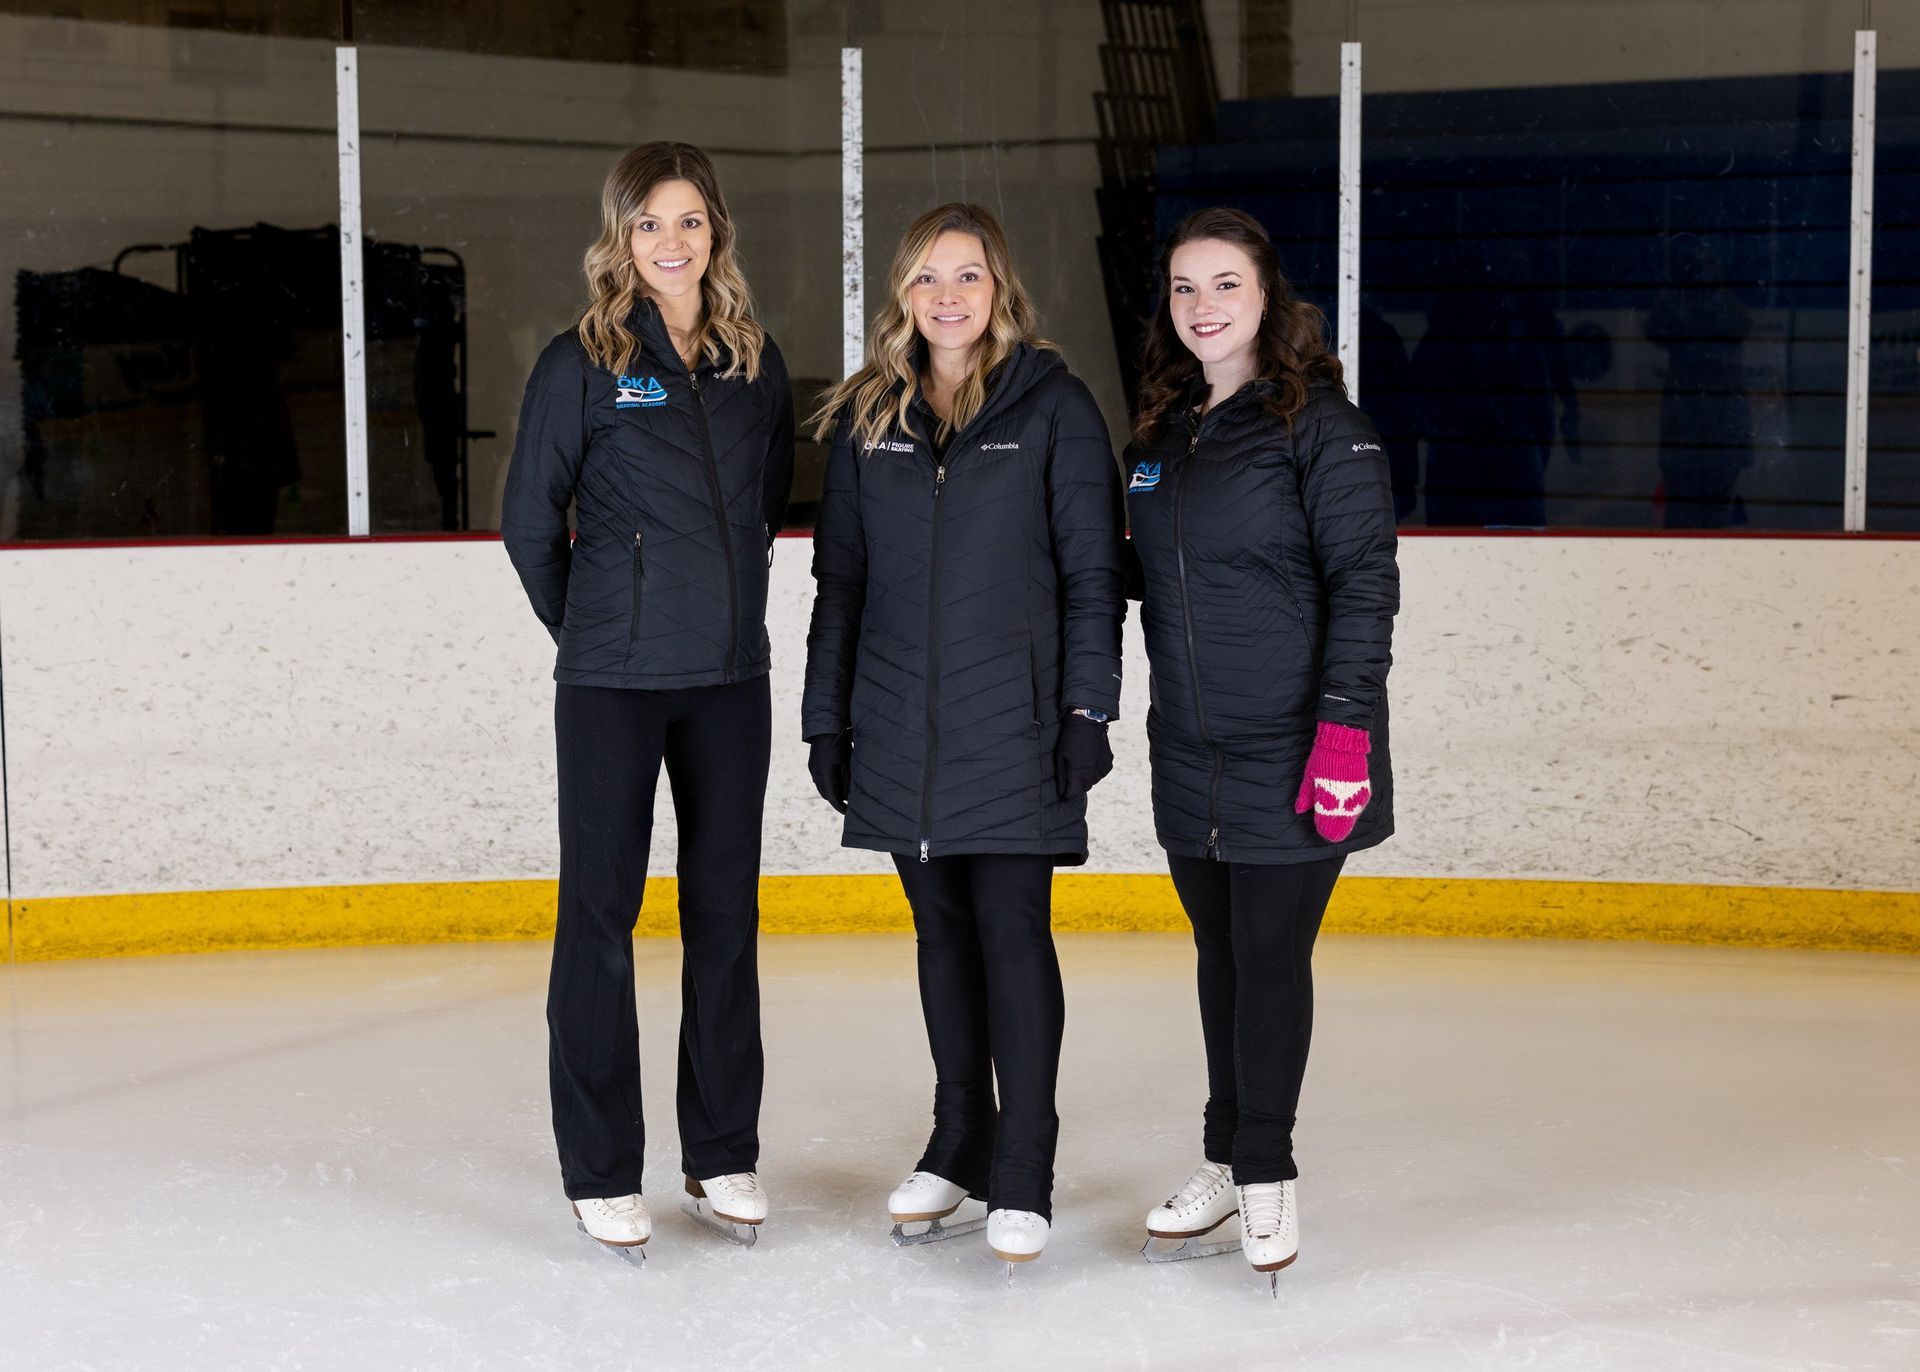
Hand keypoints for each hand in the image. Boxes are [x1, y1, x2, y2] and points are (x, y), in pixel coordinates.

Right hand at [807, 733, 850, 813]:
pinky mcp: (812, 765)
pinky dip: (826, 784)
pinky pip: (818, 779)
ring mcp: (813, 769)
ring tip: (842, 794)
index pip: (832, 798)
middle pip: (825, 794)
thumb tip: (849, 795)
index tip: (847, 812)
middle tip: (847, 804)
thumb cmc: (839, 744)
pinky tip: (835, 782)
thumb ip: (847, 779)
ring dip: (830, 792)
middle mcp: (816, 774)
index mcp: (825, 775)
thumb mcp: (846, 762)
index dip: (839, 807)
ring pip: (821, 787)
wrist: (824, 729)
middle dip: (835, 800)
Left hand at [1054, 713, 1113, 800]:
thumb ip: (1062, 777)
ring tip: (1082, 762)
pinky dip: (1096, 769)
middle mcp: (1092, 776)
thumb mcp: (1061, 757)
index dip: (1067, 791)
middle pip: (1084, 788)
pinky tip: (1091, 758)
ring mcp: (1102, 770)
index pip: (1072, 794)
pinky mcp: (1108, 763)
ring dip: (1087, 776)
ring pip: (1093, 781)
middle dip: (1077, 783)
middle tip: (1072, 770)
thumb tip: (1062, 792)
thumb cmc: (1070, 739)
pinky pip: (1101, 773)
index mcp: (1078, 775)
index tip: (1064, 787)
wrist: (1088, 722)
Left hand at [1293, 721, 1371, 840]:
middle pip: (1340, 819)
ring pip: (1351, 814)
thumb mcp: (1309, 776)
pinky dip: (1354, 811)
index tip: (1323, 832)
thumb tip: (1299, 810)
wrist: (1343, 743)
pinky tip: (1351, 815)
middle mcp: (1341, 795)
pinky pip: (1359, 804)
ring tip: (1342, 830)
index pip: (1325, 817)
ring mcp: (1354, 791)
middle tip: (1333, 837)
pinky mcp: (1363, 786)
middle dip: (1336, 829)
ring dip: (1347, 822)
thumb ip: (1306, 796)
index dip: (1324, 827)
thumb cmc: (1323, 758)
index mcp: (1326, 793)